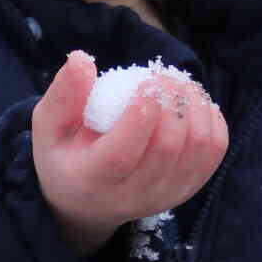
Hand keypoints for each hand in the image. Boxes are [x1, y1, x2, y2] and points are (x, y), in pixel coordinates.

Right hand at [32, 51, 227, 256]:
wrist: (85, 202)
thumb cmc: (64, 155)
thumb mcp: (47, 127)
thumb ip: (63, 94)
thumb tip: (83, 59)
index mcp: (91, 180)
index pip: (121, 154)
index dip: (140, 115)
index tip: (145, 82)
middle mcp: (131, 196)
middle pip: (166, 148)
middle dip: (171, 103)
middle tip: (163, 76)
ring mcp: (164, 196)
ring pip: (198, 149)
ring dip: (195, 107)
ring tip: (178, 85)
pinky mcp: (186, 191)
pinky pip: (213, 153)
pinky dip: (211, 120)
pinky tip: (194, 103)